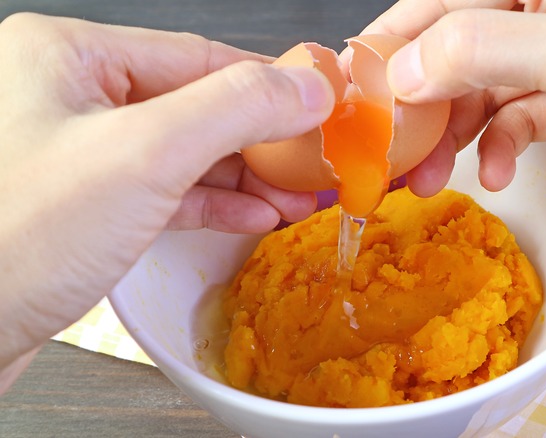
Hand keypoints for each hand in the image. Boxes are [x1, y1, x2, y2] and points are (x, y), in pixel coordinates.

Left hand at [0, 14, 334, 374]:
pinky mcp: (79, 206)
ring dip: (243, 177)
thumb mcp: (143, 156)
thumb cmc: (13, 238)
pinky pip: (160, 191)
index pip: (196, 56)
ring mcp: (72, 153)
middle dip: (260, 141)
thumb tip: (307, 86)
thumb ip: (234, 109)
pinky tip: (251, 216)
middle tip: (313, 163)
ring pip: (180, 152)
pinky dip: (210, 203)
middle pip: (192, 105)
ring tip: (295, 198)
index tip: (320, 103)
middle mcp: (66, 96)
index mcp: (67, 56)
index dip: (268, 83)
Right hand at [363, 0, 545, 208]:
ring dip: (456, 133)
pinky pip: (519, 119)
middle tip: (395, 144)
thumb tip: (409, 63)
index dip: (402, 33)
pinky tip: (497, 173)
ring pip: (486, 88)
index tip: (362, 77)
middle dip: (425, 98)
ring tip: (431, 176)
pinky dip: (502, 147)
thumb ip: (486, 51)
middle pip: (463, 45)